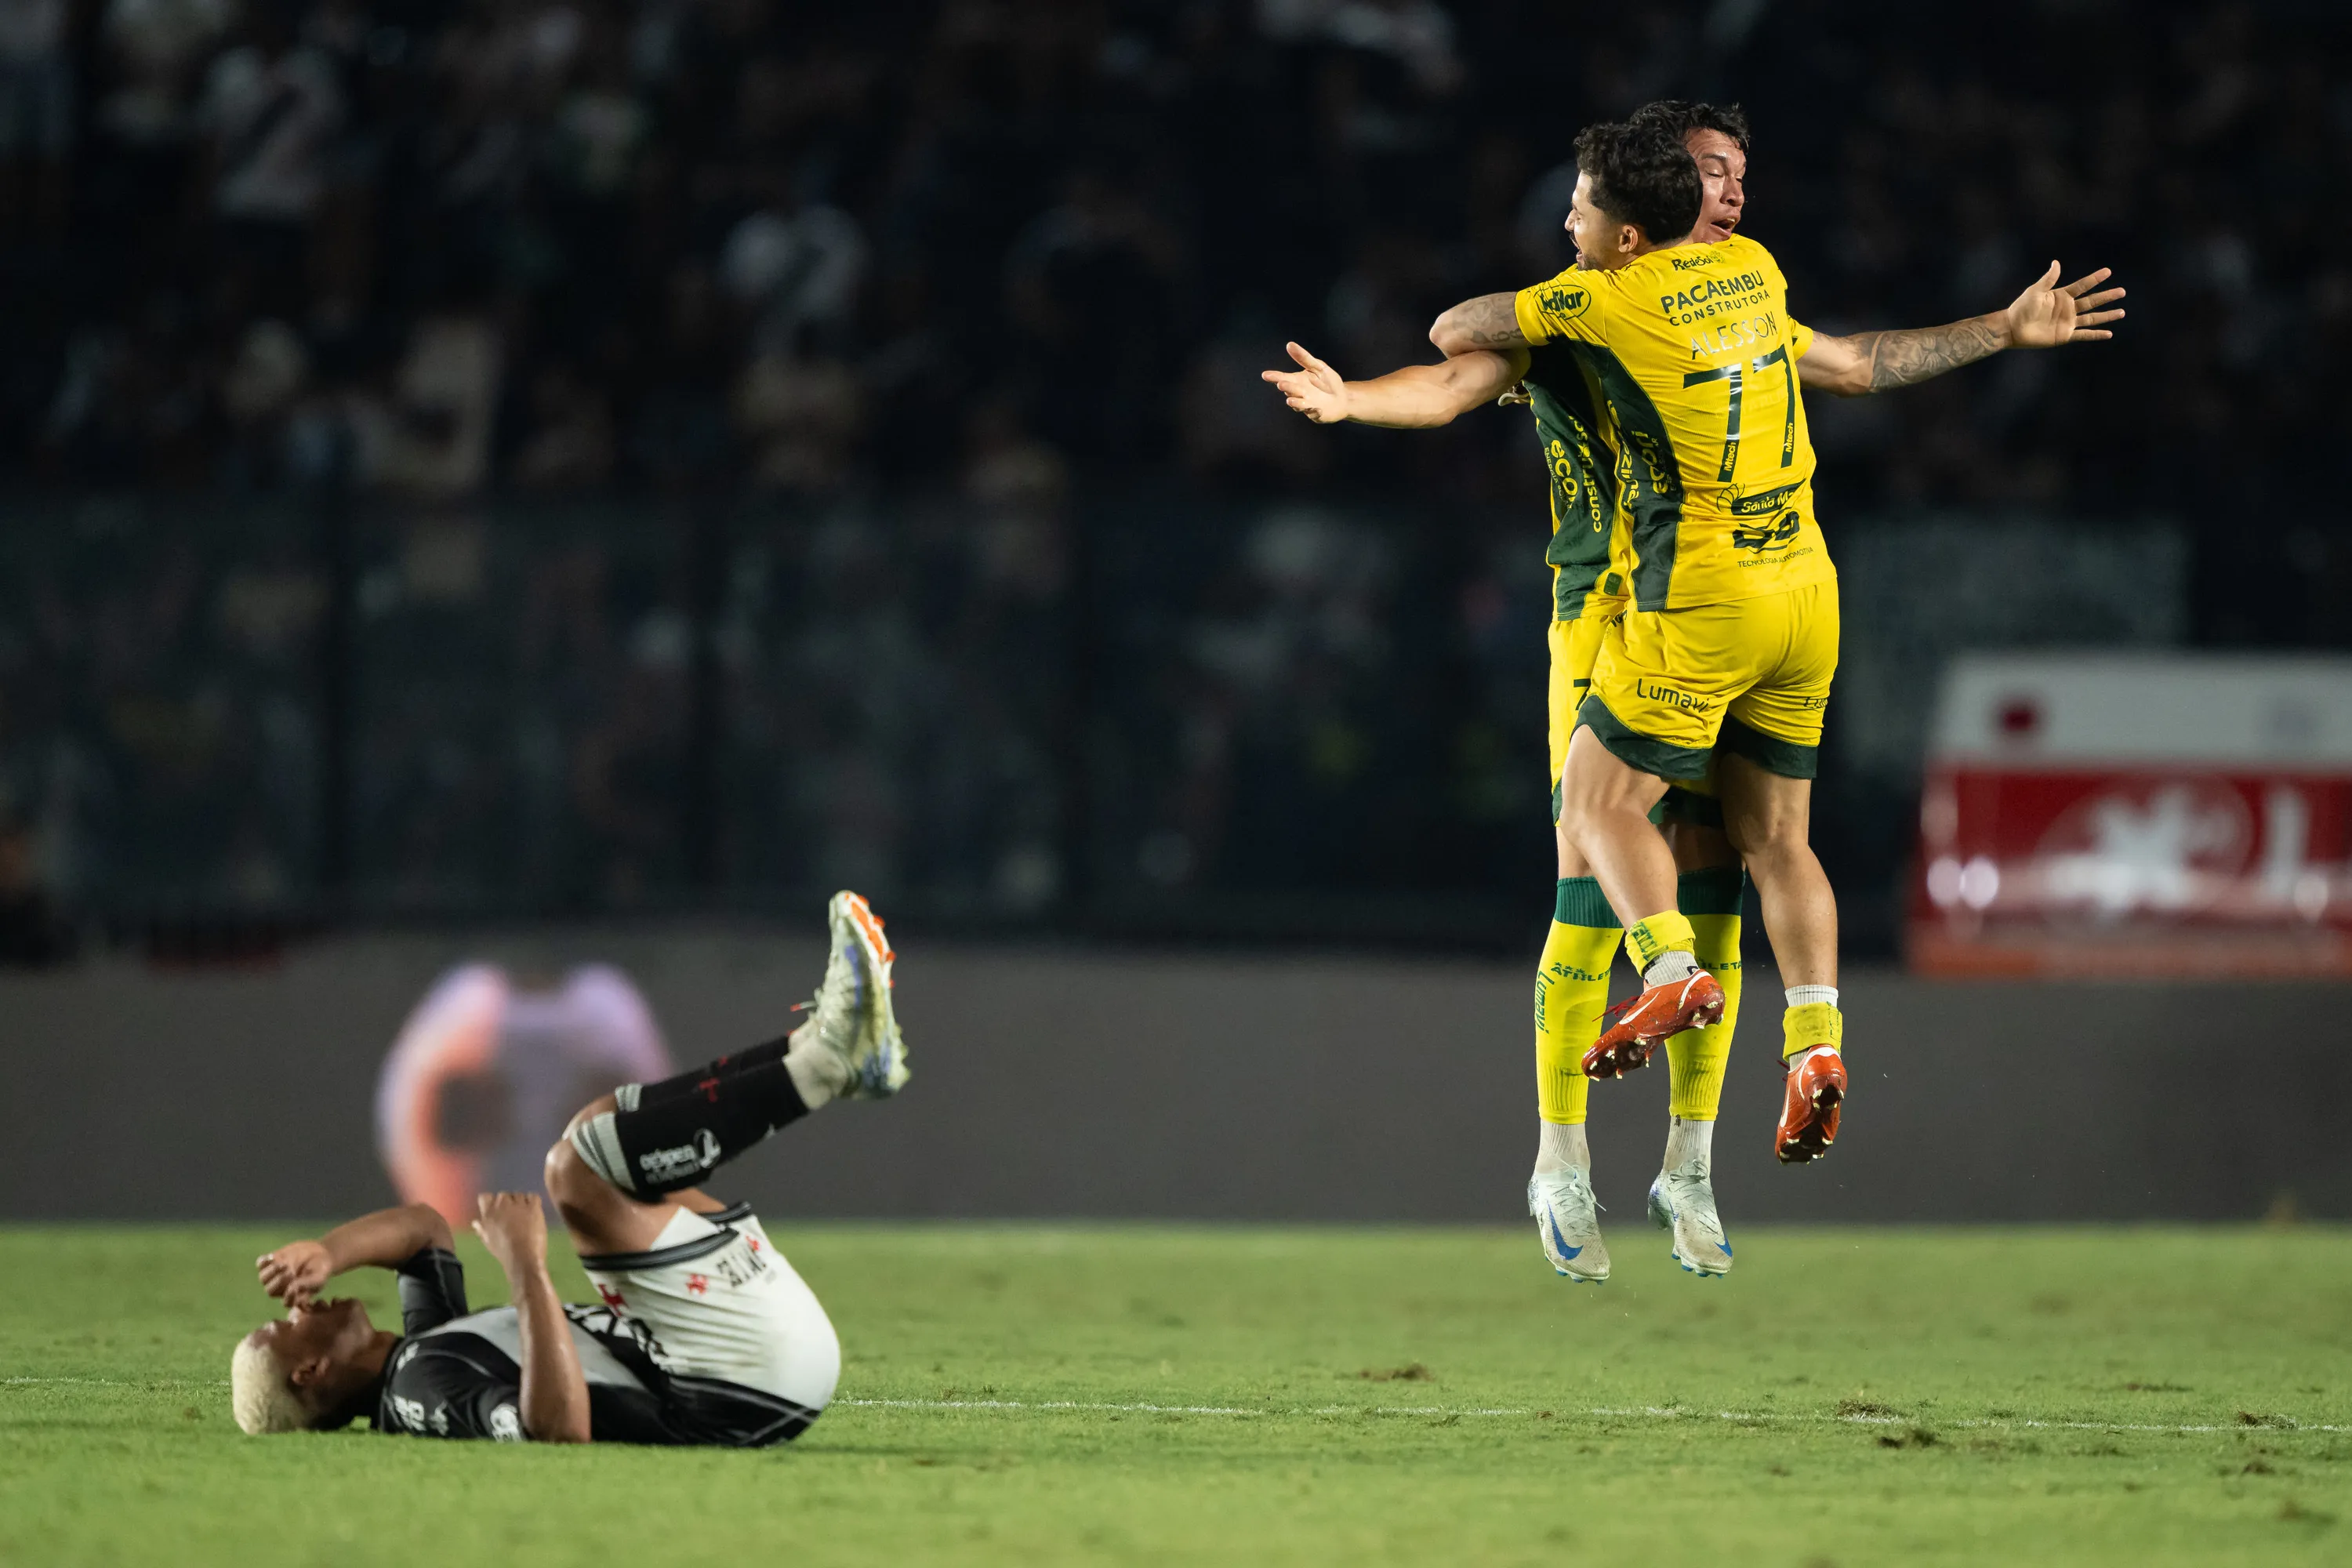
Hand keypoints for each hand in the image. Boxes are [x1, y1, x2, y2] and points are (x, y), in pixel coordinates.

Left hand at [256, 1239, 333, 1306]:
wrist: (320, 1252)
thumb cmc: (321, 1269)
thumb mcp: (319, 1277)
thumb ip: (307, 1284)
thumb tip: (292, 1288)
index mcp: (293, 1295)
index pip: (286, 1302)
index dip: (288, 1297)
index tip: (293, 1288)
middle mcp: (281, 1287)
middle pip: (270, 1291)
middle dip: (278, 1282)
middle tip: (290, 1272)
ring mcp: (275, 1274)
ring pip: (263, 1278)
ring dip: (271, 1272)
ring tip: (284, 1264)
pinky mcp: (272, 1261)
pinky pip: (260, 1263)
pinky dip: (264, 1261)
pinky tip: (273, 1257)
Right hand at [472, 1192, 548, 1276]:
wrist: (523, 1256)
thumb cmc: (503, 1251)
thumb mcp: (488, 1241)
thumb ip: (482, 1229)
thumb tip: (476, 1222)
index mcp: (488, 1214)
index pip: (485, 1197)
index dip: (491, 1201)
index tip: (497, 1209)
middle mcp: (502, 1205)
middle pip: (503, 1195)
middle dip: (508, 1202)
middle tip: (513, 1214)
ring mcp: (518, 1205)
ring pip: (519, 1195)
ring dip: (521, 1203)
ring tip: (525, 1215)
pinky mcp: (533, 1207)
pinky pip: (533, 1196)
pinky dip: (533, 1202)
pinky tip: (533, 1212)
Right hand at [1260, 342, 1350, 422]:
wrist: (1342, 398)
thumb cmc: (1328, 382)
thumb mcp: (1318, 367)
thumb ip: (1304, 358)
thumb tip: (1289, 344)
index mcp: (1297, 381)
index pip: (1283, 378)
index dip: (1274, 376)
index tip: (1265, 375)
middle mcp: (1298, 394)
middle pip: (1290, 390)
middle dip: (1286, 388)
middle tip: (1281, 384)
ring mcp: (1306, 405)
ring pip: (1298, 404)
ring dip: (1295, 402)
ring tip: (1291, 400)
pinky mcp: (1316, 414)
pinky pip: (1314, 413)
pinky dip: (1315, 412)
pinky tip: (1318, 409)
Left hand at [2003, 261, 2125, 348]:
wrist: (2013, 328)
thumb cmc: (2021, 308)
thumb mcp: (2035, 291)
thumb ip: (2048, 279)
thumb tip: (2056, 262)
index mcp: (2062, 295)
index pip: (2082, 286)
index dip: (2095, 279)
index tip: (2108, 271)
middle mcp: (2068, 308)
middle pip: (2092, 301)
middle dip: (2107, 296)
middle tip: (2122, 291)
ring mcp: (2068, 322)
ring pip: (2093, 317)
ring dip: (2107, 315)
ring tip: (2122, 312)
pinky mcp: (2065, 335)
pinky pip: (2085, 334)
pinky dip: (2097, 335)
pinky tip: (2109, 333)